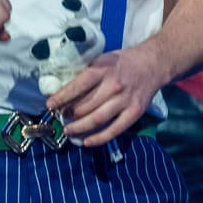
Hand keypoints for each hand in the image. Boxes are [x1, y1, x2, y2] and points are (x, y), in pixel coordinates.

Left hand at [43, 45, 165, 145]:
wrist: (153, 63)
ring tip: (68, 130)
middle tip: (60, 118)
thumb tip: (60, 91)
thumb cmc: (121, 63)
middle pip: (85, 106)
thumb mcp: (100, 61)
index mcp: (102, 70)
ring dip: (79, 128)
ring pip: (97, 119)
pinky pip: (115, 129)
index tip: (49, 105)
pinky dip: (99, 138)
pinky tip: (86, 142)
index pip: (77, 86)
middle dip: (68, 115)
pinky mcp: (135, 112)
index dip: (61, 98)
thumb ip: (84, 75)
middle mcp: (114, 85)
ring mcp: (126, 100)